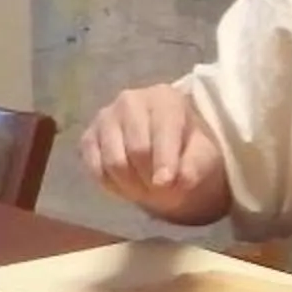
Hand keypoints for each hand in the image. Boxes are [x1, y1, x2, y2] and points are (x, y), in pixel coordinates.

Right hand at [80, 83, 224, 219]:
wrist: (165, 149)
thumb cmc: (188, 150)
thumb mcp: (203, 157)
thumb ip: (195, 166)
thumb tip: (181, 180)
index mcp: (164, 99)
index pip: (162, 131)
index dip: (164, 160)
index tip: (166, 183)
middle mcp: (130, 101)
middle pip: (137, 149)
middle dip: (150, 178)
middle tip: (161, 192)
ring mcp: (105, 117)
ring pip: (113, 162)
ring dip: (130, 185)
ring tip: (146, 190)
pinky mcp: (89, 137)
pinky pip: (95, 169)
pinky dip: (112, 184)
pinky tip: (126, 185)